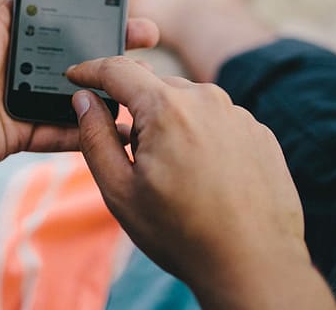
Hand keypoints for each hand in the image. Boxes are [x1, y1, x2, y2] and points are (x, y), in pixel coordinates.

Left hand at [0, 0, 158, 185]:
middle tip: (148, 35)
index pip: (59, 12)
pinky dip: (87, 131)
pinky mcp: (20, 130)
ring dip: (108, 86)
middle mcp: (19, 60)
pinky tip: (119, 126)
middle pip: (76, 50)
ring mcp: (22, 97)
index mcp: (8, 27)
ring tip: (143, 80)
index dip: (91, 5)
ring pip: (76, 91)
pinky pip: (60, 131)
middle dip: (113, 43)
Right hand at [66, 57, 335, 309]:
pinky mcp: (259, 133)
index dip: (90, 71)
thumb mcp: (120, 191)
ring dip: (172, 126)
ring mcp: (238, 115)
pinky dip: (203, 139)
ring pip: (188, 105)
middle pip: (155, 88)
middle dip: (137, 112)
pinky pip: (218, 122)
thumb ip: (95, 137)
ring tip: (177, 177)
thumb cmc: (183, 233)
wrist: (253, 265)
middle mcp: (206, 100)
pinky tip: (207, 179)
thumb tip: (84, 100)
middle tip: (137, 160)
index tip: (76, 77)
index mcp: (167, 108)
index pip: (118, 70)